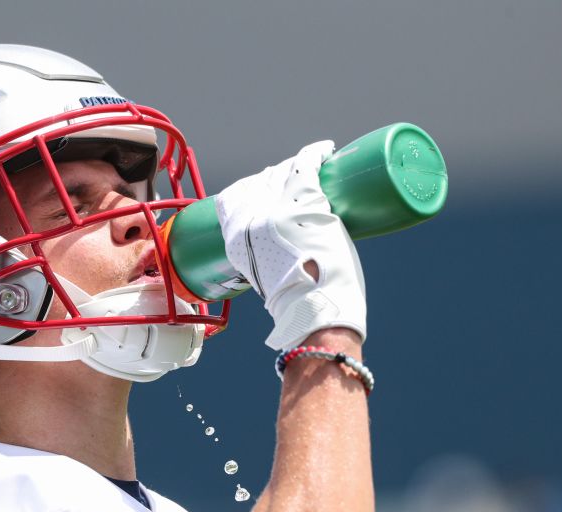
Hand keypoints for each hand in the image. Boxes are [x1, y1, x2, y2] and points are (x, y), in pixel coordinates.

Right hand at [215, 141, 366, 349]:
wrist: (313, 311)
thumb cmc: (298, 305)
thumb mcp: (265, 278)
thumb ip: (264, 258)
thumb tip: (282, 249)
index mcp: (234, 239)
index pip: (234, 197)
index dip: (253, 189)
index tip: (270, 188)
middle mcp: (249, 219)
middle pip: (260, 182)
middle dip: (279, 177)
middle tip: (299, 179)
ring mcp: (276, 208)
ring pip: (284, 172)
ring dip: (299, 167)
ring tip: (314, 168)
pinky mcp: (303, 200)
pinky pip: (307, 164)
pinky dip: (318, 153)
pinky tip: (327, 150)